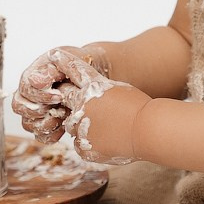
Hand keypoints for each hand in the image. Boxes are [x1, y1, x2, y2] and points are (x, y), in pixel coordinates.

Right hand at [12, 46, 105, 143]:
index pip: (25, 89)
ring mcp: (34, 110)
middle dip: (39, 110)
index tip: (59, 96)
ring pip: (28, 124)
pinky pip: (41, 135)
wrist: (91, 71)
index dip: (40, 95)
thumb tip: (35, 81)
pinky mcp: (45, 123)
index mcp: (31, 76)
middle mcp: (28, 93)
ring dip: (45, 123)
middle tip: (60, 107)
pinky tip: (64, 126)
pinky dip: (52, 134)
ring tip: (63, 117)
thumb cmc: (76, 64)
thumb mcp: (66, 61)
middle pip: (19, 107)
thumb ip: (50, 70)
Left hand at [50, 50, 146, 165]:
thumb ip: (100, 91)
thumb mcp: (119, 91)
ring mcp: (81, 128)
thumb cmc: (139, 108)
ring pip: (73, 127)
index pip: (73, 72)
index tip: (54, 56)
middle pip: (67, 102)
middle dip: (74, 103)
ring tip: (106, 129)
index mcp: (92, 87)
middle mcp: (82, 106)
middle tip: (87, 108)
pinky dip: (90, 144)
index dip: (64, 65)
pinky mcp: (85, 147)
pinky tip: (107, 141)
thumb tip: (86, 94)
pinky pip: (80, 145)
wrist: (148, 131)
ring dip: (83, 126)